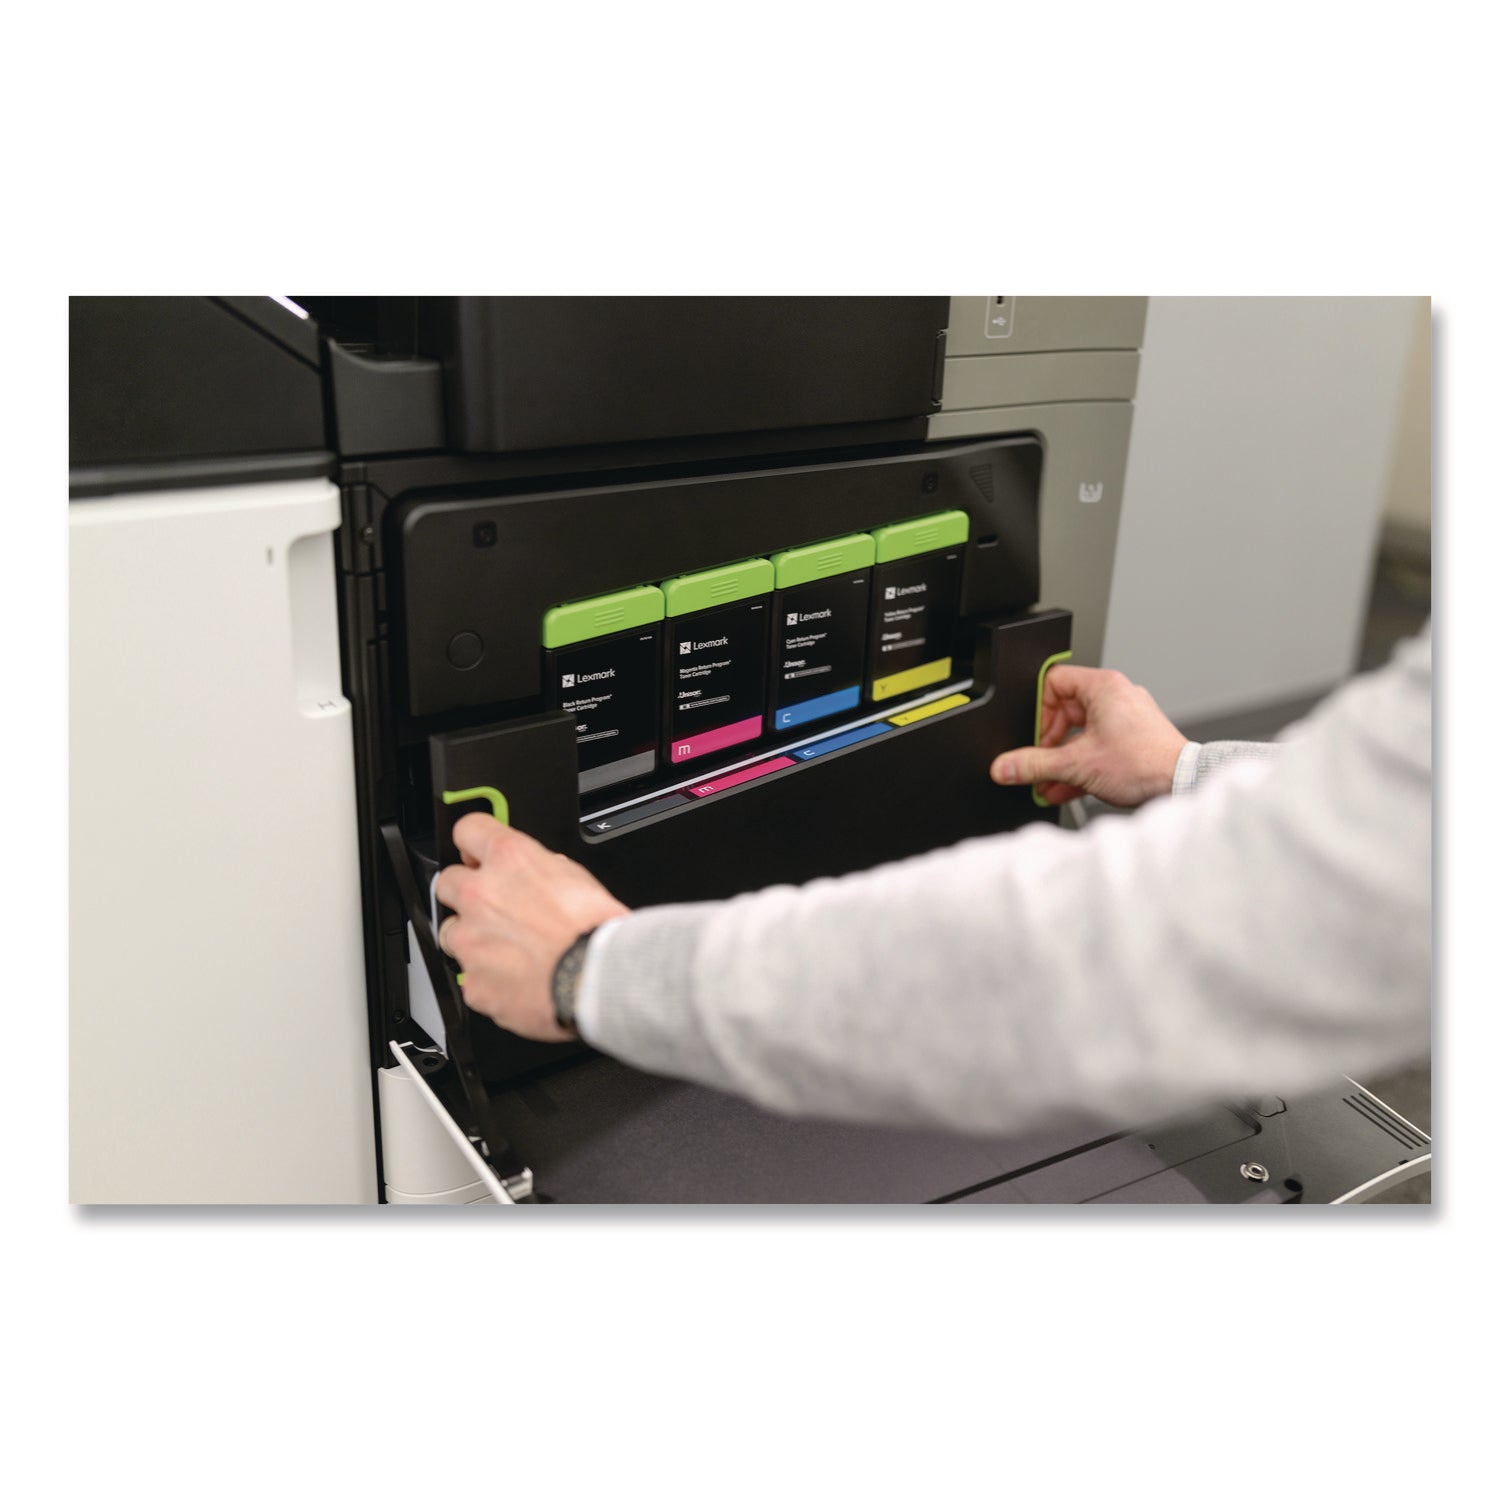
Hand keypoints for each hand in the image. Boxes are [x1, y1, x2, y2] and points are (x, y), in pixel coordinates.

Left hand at [434, 814, 629, 1041]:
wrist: (595, 976)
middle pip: (447, 881)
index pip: (467, 828)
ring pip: (450, 931)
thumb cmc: (593, 928)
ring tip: (507, 949)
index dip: (472, 842)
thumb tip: (532, 872)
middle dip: (466, 892)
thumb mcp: (575, 874)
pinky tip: (515, 977)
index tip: (475, 853)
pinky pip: (470, 974)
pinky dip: (487, 976)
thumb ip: (538, 867)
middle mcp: (479, 893)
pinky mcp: (472, 979)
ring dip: (471, 936)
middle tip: (493, 907)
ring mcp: (469, 938)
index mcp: (508, 859)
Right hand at [989, 665, 1187, 808]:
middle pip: (1063, 712)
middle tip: (1038, 762)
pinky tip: (1065, 789)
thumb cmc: (1146, 763)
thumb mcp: (1077, 763)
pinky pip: (1095, 748)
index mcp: (1103, 687)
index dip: (1037, 710)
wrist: (1182, 785)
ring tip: (1048, 783)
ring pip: (1079, 734)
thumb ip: (1034, 765)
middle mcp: (1116, 697)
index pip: (1053, 682)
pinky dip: (1079, 766)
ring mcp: (1126, 719)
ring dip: (1060, 761)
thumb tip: (1004, 766)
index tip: (1031, 735)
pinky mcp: (1132, 741)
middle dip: (1047, 744)